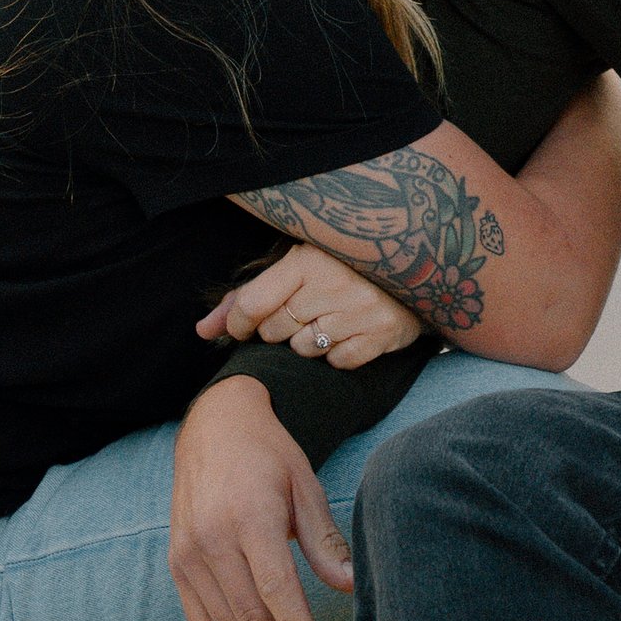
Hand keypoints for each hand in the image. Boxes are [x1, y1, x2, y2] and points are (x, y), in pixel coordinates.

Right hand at [168, 375, 353, 620]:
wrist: (212, 427)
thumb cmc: (267, 454)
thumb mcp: (305, 484)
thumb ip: (324, 540)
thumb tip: (351, 586)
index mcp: (247, 517)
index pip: (274, 588)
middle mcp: (210, 541)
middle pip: (251, 618)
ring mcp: (188, 557)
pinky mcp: (178, 568)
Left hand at [196, 244, 422, 365]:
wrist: (419, 264)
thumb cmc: (344, 263)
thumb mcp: (295, 265)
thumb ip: (246, 297)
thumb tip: (202, 330)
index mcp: (308, 258)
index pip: (253, 305)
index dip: (239, 323)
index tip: (244, 326)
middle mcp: (334, 284)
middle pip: (276, 330)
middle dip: (278, 328)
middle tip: (298, 312)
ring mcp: (360, 312)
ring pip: (304, 349)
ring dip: (306, 341)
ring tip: (323, 320)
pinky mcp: (381, 335)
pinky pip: (338, 362)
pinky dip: (336, 354)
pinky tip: (346, 332)